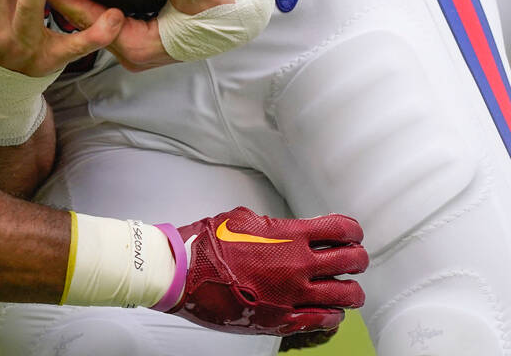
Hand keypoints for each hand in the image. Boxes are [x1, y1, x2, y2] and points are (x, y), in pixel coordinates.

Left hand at [46, 0, 232, 71]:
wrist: (243, 10)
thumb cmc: (223, 1)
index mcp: (138, 47)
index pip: (89, 21)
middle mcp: (131, 51)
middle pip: (83, 23)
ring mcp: (133, 44)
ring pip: (90, 21)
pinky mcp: (136, 33)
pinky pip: (101, 17)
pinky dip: (86, 0)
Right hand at [163, 206, 366, 336]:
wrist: (183, 274)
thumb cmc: (206, 246)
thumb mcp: (241, 219)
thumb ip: (273, 225)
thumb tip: (287, 230)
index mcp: (288, 236)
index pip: (341, 230)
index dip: (353, 231)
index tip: (352, 234)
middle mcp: (297, 265)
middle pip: (352, 261)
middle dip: (358, 259)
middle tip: (353, 260)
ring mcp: (292, 295)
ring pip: (347, 295)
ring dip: (351, 291)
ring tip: (347, 290)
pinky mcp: (282, 320)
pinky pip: (324, 320)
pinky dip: (332, 316)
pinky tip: (328, 312)